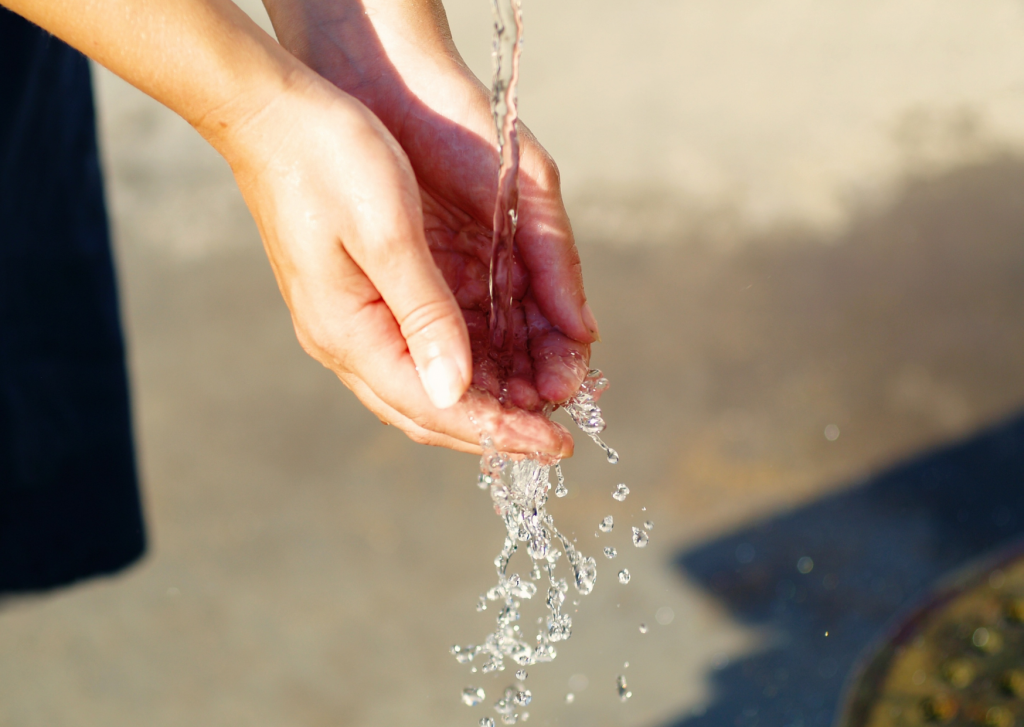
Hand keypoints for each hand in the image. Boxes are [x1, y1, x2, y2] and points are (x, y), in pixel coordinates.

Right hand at [262, 0, 599, 452]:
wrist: (271, 112)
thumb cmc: (328, 158)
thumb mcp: (388, 233)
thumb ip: (425, 315)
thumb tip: (455, 391)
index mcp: (348, 332)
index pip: (434, 407)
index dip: (498, 431)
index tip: (555, 446)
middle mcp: (344, 339)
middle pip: (428, 410)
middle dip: (494, 429)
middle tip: (554, 440)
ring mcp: (347, 321)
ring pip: (424, 386)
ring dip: (483, 401)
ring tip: (538, 405)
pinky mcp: (359, 298)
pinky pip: (417, 352)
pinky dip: (464, 366)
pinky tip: (500, 364)